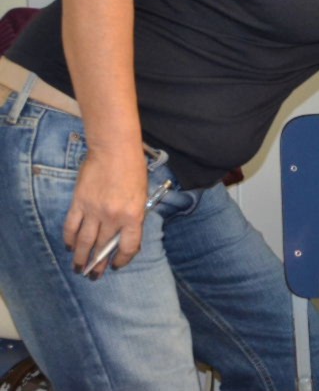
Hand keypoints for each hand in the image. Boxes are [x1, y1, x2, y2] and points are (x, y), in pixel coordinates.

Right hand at [64, 148, 148, 278]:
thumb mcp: (142, 194)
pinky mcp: (79, 203)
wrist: (114, 150)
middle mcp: (113, 217)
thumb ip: (134, 215)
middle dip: (97, 264)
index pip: (128, 247)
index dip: (122, 259)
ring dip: (80, 258)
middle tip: (93, 275)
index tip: (117, 265)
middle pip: (103, 247)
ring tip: (78, 268)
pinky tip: (69, 246)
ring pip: (85, 242)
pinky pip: (71, 227)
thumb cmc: (133, 169)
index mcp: (133, 215)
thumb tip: (125, 234)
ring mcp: (94, 211)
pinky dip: (69, 239)